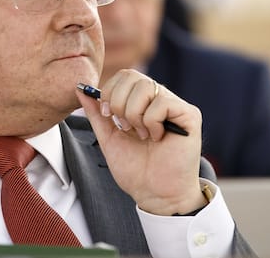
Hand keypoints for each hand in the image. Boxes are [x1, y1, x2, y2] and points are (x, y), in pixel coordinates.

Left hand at [77, 69, 205, 215]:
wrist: (154, 194)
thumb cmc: (135, 169)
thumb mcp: (108, 137)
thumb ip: (96, 113)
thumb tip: (80, 88)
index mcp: (141, 102)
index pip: (125, 75)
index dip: (109, 90)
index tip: (107, 115)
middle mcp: (159, 99)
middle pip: (133, 75)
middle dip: (118, 102)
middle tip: (124, 127)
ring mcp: (175, 106)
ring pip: (146, 86)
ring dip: (134, 114)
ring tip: (141, 135)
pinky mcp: (190, 116)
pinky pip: (162, 103)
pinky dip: (151, 122)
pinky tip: (157, 138)